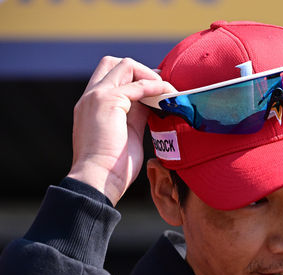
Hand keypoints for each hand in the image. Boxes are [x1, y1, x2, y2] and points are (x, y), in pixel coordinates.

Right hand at [68, 57, 174, 205]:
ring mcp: (97, 96)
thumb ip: (136, 115)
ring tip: (168, 92)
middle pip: (115, 63)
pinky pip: (137, 84)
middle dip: (143, 71)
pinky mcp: (108, 101)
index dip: (136, 79)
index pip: (112, 76)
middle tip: (163, 87)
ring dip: (151, 76)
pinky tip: (167, 95)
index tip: (157, 91)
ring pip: (125, 66)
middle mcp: (91, 96)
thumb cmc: (114, 167)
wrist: (99, 180)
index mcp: (93, 104)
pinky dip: (155, 86)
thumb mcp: (127, 133)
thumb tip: (152, 103)